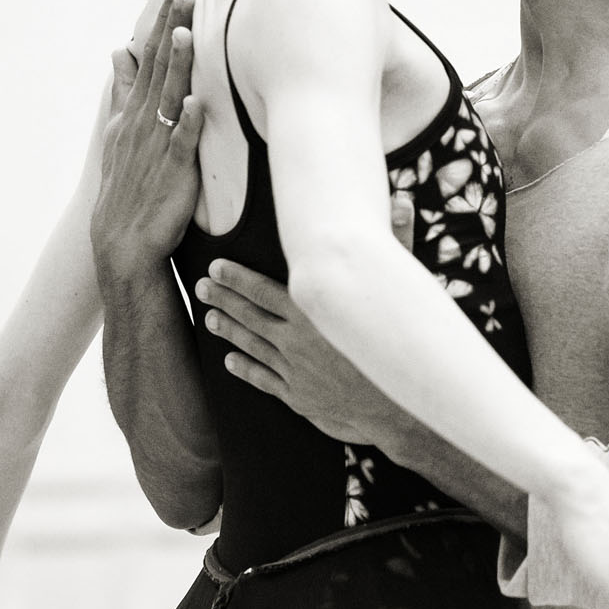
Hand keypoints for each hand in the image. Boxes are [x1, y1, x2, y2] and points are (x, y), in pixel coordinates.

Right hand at [93, 0, 203, 274]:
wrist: (123, 243)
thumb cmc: (129, 186)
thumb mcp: (120, 132)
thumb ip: (124, 90)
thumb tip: (120, 50)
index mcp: (134, 112)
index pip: (149, 59)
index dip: (163, 26)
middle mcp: (144, 123)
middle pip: (159, 68)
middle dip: (172, 29)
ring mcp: (157, 146)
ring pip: (169, 97)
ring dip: (177, 66)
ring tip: (186, 33)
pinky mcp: (173, 173)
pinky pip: (180, 144)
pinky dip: (187, 123)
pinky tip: (195, 101)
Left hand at [199, 259, 400, 448]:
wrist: (403, 409)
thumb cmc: (407, 341)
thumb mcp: (405, 287)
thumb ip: (398, 240)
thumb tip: (401, 199)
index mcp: (315, 310)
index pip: (263, 289)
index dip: (236, 278)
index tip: (215, 268)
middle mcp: (297, 339)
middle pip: (251, 315)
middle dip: (223, 299)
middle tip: (201, 287)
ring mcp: (295, 370)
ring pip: (252, 346)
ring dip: (229, 330)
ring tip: (209, 318)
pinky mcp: (299, 397)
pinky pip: (264, 379)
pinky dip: (245, 369)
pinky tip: (229, 362)